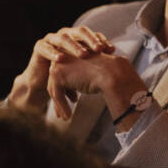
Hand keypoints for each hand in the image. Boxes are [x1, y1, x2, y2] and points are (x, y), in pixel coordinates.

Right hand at [8, 26, 109, 113]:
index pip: (93, 35)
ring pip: (63, 37)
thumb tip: (119, 66)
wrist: (43, 81)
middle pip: (80, 32)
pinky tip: (60, 59)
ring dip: (74, 46)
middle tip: (99, 49)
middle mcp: (66, 34)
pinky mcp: (39, 47)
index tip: (111, 50)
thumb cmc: (66, 75)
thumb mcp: (83, 70)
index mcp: (78, 38)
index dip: (102, 40)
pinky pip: (46, 47)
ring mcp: (52, 39)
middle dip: (90, 40)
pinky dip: (53, 52)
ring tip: (83, 55)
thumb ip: (96, 66)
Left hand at [33, 27, 147, 125]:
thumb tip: (81, 85)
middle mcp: (64, 53)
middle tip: (62, 111)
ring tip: (65, 117)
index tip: (73, 99)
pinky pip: (56, 94)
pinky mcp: (57, 73)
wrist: (112, 73)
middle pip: (58, 79)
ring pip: (55, 88)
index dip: (69, 87)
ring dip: (59, 105)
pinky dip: (61, 106)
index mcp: (74, 50)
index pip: (68, 71)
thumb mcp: (94, 72)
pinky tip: (68, 117)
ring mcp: (59, 62)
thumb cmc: (109, 73)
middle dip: (61, 97)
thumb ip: (85, 75)